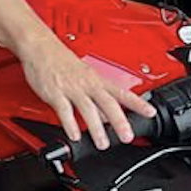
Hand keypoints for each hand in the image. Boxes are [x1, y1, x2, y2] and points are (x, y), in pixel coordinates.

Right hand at [22, 40, 157, 149]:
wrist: (40, 46)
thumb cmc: (60, 60)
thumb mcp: (84, 76)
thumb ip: (95, 97)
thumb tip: (105, 116)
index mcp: (96, 79)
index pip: (122, 92)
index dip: (137, 103)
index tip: (150, 113)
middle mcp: (87, 84)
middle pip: (108, 103)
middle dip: (119, 121)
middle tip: (127, 137)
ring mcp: (72, 88)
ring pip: (88, 109)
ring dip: (96, 128)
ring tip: (102, 143)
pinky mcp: (55, 92)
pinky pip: (64, 110)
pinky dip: (70, 124)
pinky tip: (74, 135)